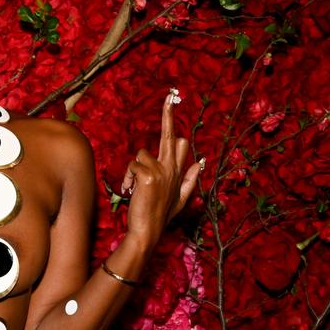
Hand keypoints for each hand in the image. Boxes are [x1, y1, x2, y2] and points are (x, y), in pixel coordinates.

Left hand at [119, 88, 200, 249]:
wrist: (148, 231)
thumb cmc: (160, 216)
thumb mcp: (180, 199)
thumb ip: (189, 180)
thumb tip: (201, 162)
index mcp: (179, 172)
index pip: (182, 143)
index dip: (176, 127)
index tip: (173, 105)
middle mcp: (172, 169)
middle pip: (171, 136)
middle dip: (168, 115)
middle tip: (170, 97)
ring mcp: (162, 172)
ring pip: (141, 155)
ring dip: (135, 169)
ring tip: (136, 187)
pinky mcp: (148, 176)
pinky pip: (133, 166)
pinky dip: (128, 177)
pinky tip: (131, 190)